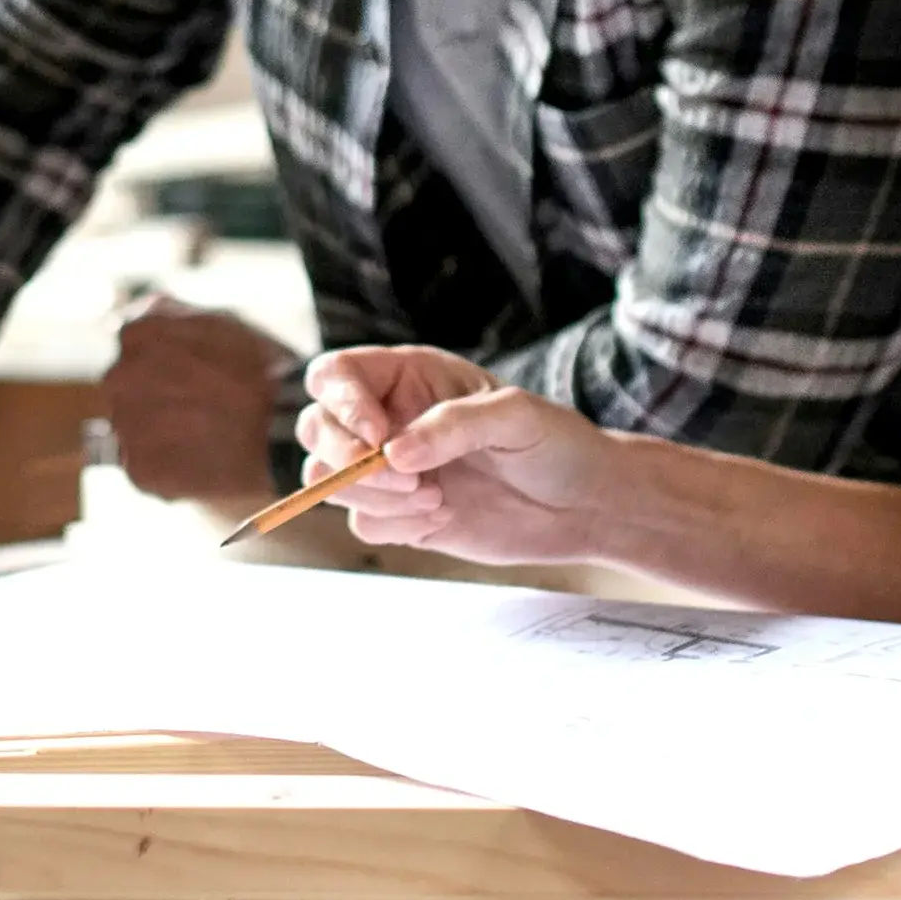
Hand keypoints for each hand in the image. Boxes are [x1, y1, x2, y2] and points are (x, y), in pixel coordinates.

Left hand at [101, 294, 294, 504]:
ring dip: (159, 434)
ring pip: (132, 430)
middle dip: (154, 400)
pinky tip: (200, 458)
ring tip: (202, 435)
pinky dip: (167, 467)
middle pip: (124, 391)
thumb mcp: (218, 319)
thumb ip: (165, 315)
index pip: (130, 350)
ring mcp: (126, 425)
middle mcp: (120, 377)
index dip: (162, 366)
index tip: (190, 379)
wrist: (285, 429)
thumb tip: (125, 322)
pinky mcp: (138, 469)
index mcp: (137, 334)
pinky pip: (143, 467)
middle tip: (199, 410)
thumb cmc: (260, 371)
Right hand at [299, 345, 624, 565]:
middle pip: (317, 428)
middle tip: (407, 478)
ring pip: (328, 480)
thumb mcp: (516, 416)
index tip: (377, 436)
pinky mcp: (401, 515)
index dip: (342, 404)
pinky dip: (392, 524)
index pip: (336, 375)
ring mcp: (391, 470)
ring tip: (433, 497)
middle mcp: (390, 419)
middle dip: (345, 458)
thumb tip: (393, 454)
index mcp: (410, 377)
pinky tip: (441, 517)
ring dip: (370, 494)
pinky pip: (363, 521)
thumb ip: (453, 425)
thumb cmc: (556, 444)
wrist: (583, 505)